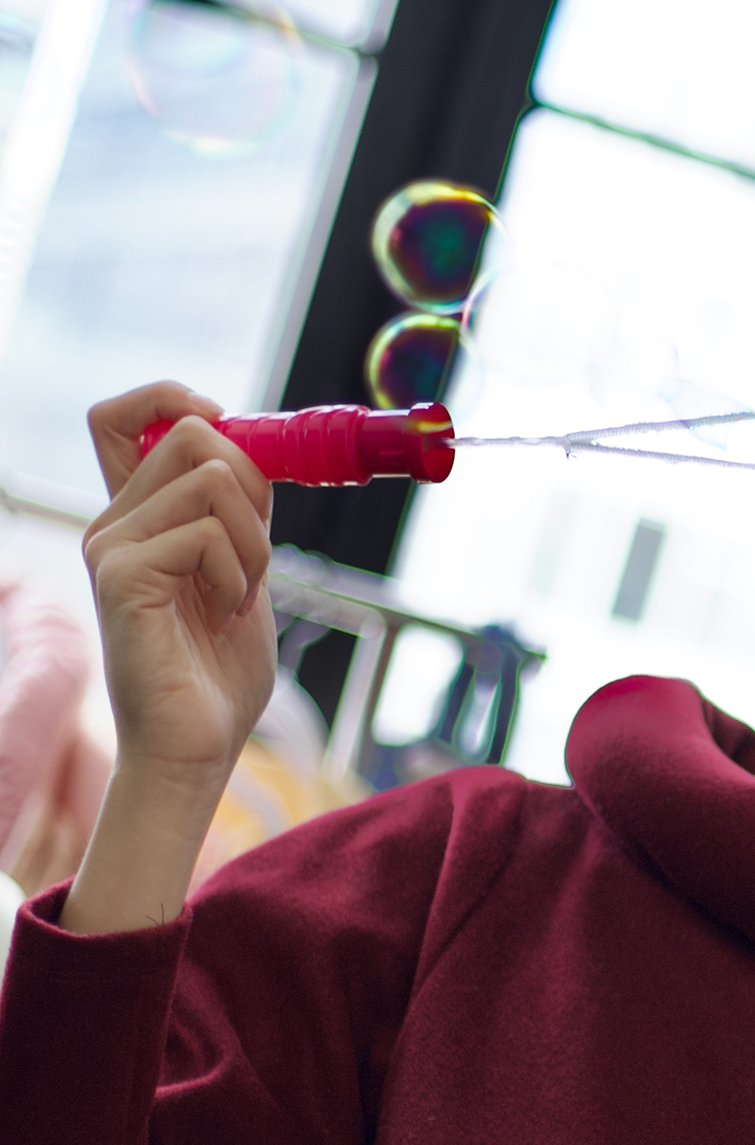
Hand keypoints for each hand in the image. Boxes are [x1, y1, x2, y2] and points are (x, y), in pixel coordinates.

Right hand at [83, 383, 275, 792]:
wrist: (197, 747)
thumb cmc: (219, 670)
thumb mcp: (243, 568)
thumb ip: (241, 508)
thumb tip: (254, 443)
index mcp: (138, 515)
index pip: (125, 417)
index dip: (173, 397)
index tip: (224, 427)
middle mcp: (113, 521)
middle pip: (190, 432)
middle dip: (254, 486)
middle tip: (254, 558)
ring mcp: (111, 544)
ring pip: (212, 477)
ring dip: (254, 541)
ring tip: (237, 597)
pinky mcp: (120, 574)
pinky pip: (206, 531)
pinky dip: (238, 573)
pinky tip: (223, 616)